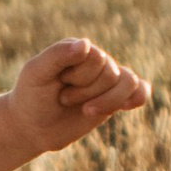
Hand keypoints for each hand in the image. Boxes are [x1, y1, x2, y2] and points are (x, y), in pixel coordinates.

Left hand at [0, 37, 151, 170]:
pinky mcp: (114, 98)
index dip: (79, 77)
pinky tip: (125, 107)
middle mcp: (95, 60)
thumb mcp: (36, 73)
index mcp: (77, 48)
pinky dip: (138, 97)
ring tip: (85, 110)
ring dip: (107, 101)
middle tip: (64, 99)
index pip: (97, 58)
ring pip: (129, 82)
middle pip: (111, 73)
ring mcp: (106, 80)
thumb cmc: (31, 96)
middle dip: (86, 92)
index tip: (58, 85)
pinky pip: (140, 91)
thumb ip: (58, 55)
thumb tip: (86, 44)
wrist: (32, 127)